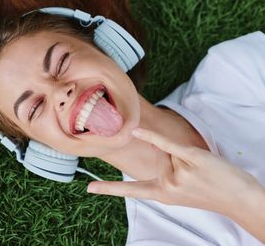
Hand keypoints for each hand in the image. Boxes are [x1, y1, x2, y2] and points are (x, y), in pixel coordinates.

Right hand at [87, 128, 260, 215]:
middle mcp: (167, 186)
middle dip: (174, 160)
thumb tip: (150, 150)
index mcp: (162, 195)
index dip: (108, 190)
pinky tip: (137, 130)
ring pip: (167, 150)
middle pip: (157, 158)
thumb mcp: (181, 193)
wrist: (239, 198)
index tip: (89, 189)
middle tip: (196, 176)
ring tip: (202, 171)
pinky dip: (151, 135)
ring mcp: (177, 173)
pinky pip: (166, 142)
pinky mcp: (190, 159)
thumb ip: (162, 176)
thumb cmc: (211, 193)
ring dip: (184, 154)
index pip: (130, 191)